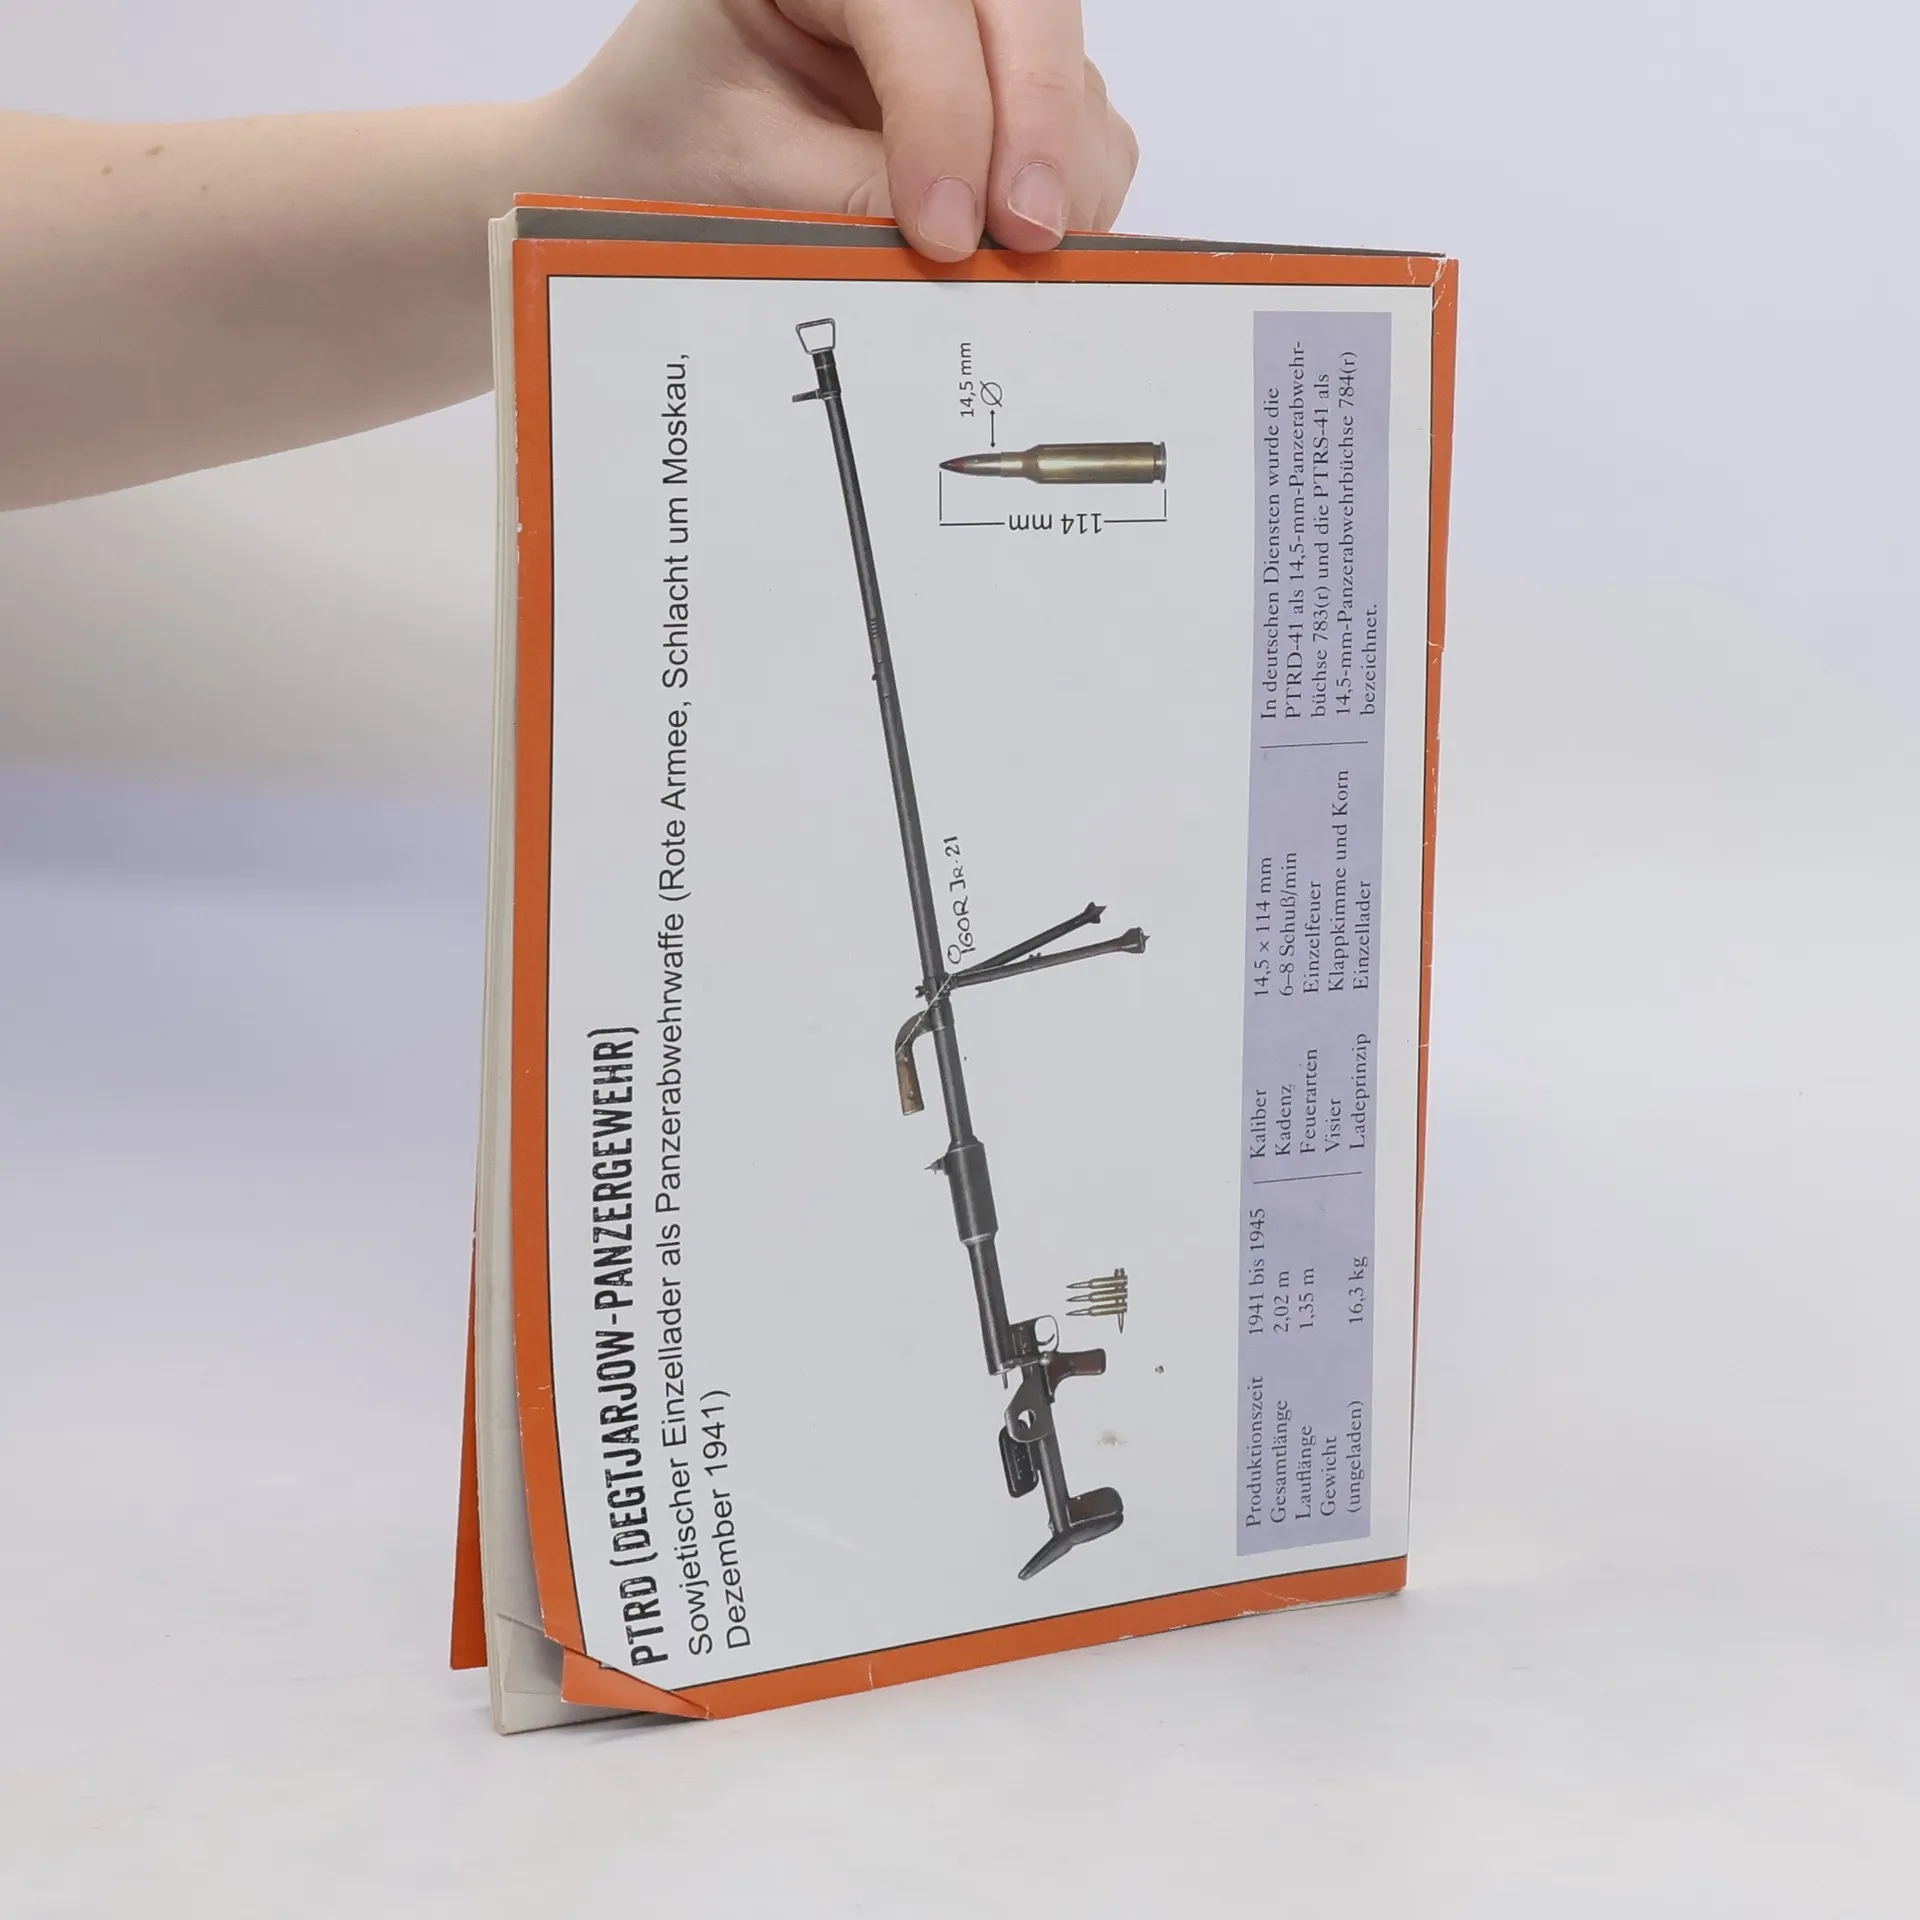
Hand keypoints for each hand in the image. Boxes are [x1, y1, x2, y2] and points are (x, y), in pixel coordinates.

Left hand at [538, 0, 1138, 259]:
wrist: (650, 164)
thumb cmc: (671, 148)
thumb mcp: (739, 174)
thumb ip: (848, 204)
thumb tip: (964, 258)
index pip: (919, 4)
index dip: (946, 115)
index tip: (946, 232)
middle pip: (1024, 9)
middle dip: (1039, 127)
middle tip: (1028, 240)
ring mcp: (962, 22)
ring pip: (1065, 62)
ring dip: (1063, 164)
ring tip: (1023, 257)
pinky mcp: (998, 83)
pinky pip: (1078, 118)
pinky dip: (1068, 183)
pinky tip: (1023, 243)